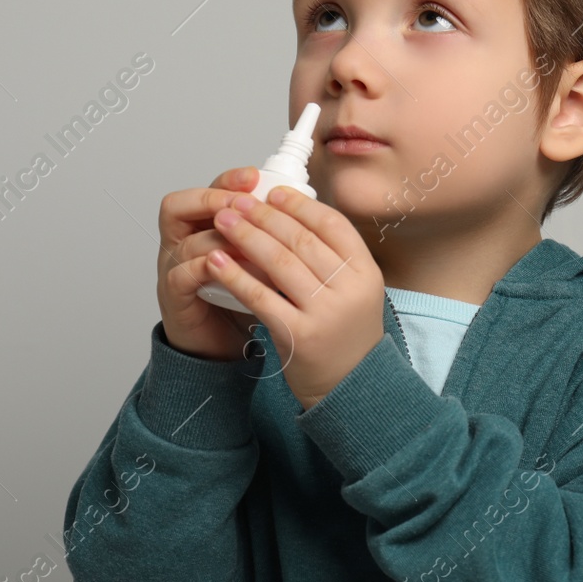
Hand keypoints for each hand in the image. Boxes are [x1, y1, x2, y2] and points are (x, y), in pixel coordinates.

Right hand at [155, 166, 273, 359]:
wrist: (224, 344)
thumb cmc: (247, 300)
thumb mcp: (265, 262)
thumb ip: (277, 238)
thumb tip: (310, 210)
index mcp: (205, 226)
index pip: (209, 191)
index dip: (230, 181)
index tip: (255, 177)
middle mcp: (183, 242)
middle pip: (182, 206)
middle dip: (217, 201)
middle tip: (246, 204)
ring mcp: (174, 268)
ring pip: (188, 241)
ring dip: (221, 239)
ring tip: (251, 242)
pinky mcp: (174, 296)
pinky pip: (182, 275)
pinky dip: (207, 269)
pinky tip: (230, 268)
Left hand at [204, 185, 385, 409]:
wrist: (350, 387)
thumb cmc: (345, 334)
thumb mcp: (353, 290)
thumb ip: (330, 257)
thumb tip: (289, 215)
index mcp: (366, 272)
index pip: (332, 225)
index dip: (299, 205)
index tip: (273, 193)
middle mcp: (349, 290)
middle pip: (301, 240)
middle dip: (264, 216)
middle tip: (237, 201)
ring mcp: (325, 313)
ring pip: (279, 263)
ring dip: (246, 236)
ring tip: (223, 221)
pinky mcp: (299, 336)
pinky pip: (261, 297)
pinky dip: (235, 276)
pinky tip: (216, 261)